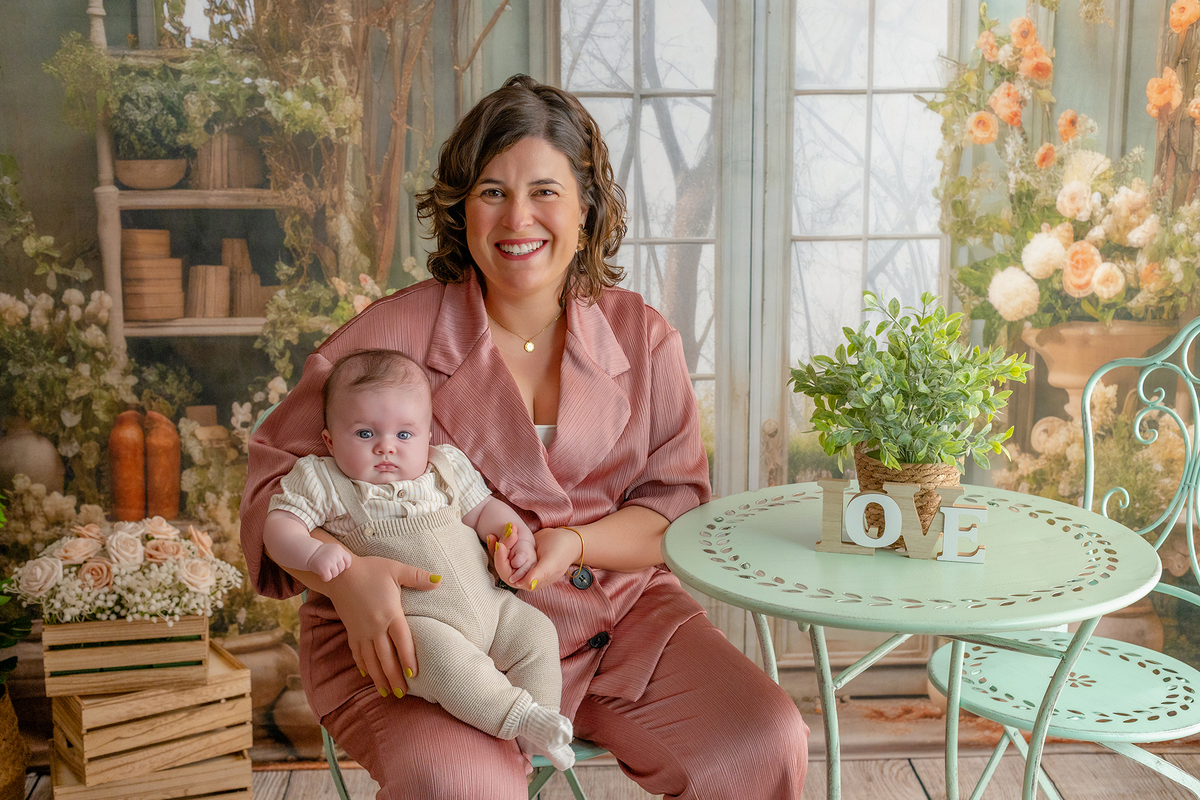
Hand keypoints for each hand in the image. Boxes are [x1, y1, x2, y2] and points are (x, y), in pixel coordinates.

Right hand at [304, 542, 351, 581]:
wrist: (308, 552)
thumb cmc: (322, 553)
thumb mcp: (334, 550)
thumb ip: (342, 556)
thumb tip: (356, 570)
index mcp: (339, 549)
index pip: (348, 561)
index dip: (343, 565)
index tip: (336, 564)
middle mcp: (336, 555)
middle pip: (341, 569)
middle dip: (335, 569)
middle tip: (327, 564)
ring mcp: (330, 561)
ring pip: (335, 574)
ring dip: (329, 573)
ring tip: (324, 567)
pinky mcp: (323, 568)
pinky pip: (328, 578)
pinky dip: (324, 577)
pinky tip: (320, 572)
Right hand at [321, 555, 440, 697]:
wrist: (338, 573)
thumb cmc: (370, 569)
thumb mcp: (396, 569)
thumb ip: (418, 577)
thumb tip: (440, 579)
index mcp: (390, 614)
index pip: (402, 642)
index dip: (407, 660)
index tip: (413, 675)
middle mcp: (375, 627)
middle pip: (386, 657)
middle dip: (394, 677)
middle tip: (401, 694)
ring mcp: (361, 631)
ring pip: (371, 660)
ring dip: (379, 677)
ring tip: (386, 692)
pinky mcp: (351, 631)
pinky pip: (357, 653)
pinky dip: (363, 665)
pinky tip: (367, 674)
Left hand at [493, 527, 582, 590]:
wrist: (568, 539)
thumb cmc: (563, 551)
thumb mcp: (552, 562)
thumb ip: (540, 573)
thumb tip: (528, 585)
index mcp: (530, 583)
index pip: (508, 576)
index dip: (502, 562)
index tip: (501, 546)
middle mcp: (523, 576)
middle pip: (502, 566)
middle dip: (499, 551)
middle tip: (498, 535)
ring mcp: (521, 566)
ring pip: (503, 558)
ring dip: (500, 544)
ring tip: (498, 532)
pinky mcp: (520, 556)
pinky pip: (507, 551)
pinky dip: (502, 542)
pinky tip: (496, 533)